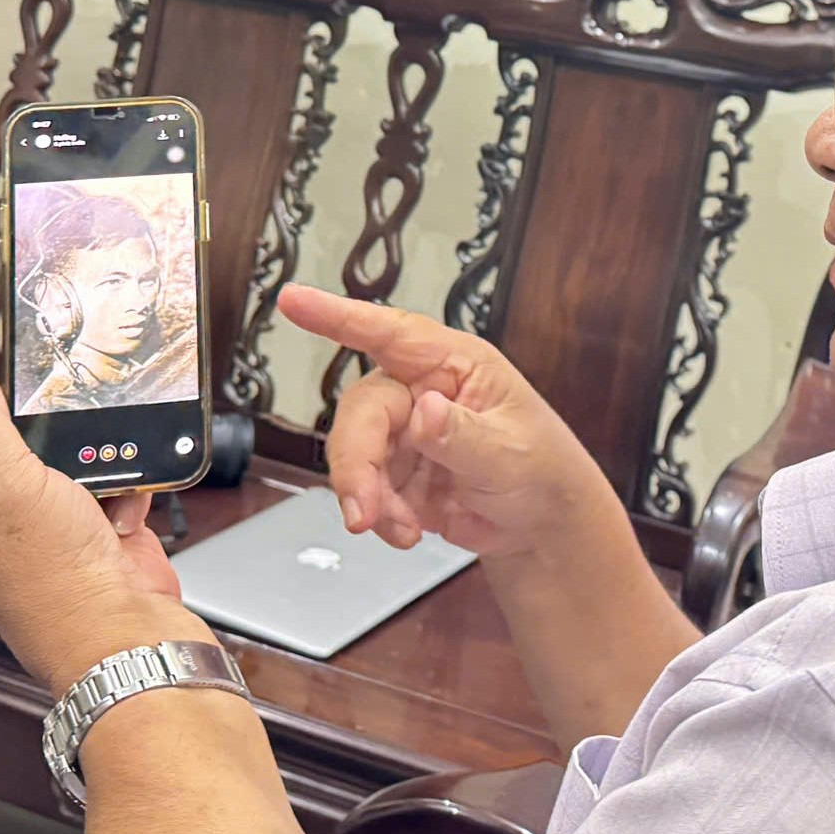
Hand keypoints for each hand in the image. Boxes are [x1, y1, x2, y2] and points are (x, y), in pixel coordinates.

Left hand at [0, 366, 203, 691]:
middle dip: (68, 444)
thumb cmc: (55, 578)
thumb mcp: (4, 482)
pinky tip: (126, 511)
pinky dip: (135, 491)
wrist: (124, 630)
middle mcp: (11, 524)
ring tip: (105, 488)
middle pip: (38, 450)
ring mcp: (63, 533)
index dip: (5, 419)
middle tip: (76, 449)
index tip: (32, 404)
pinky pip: (125, 491)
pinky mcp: (108, 539)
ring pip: (87, 466)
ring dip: (108, 467)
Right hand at [277, 285, 623, 559]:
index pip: (392, 334)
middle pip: (363, 412)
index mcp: (454, 365)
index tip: (293, 300)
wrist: (541, 522)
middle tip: (363, 511)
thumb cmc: (541, 465)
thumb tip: (423, 411)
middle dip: (355, 463)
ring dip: (368, 497)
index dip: (339, 316)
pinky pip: (366, 491)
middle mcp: (421, 390)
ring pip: (355, 455)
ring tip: (401, 530)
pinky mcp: (395, 473)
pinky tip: (408, 533)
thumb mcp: (512, 451)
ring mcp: (404, 433)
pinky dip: (380, 517)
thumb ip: (464, 434)